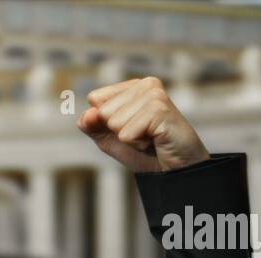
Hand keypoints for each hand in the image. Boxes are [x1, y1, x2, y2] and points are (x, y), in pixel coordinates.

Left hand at [77, 77, 209, 172]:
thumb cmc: (146, 152)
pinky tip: (155, 140)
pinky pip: (126, 133)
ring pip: (114, 122)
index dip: (105, 123)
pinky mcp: (160, 109)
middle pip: (103, 111)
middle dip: (118, 132)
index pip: (95, 99)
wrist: (175, 170)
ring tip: (150, 138)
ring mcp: (154, 95)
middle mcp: (145, 85)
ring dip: (130, 139)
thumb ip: (92, 126)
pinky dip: (137, 144)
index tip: (130, 128)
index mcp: (133, 87)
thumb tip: (86, 115)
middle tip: (143, 136)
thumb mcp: (111, 139)